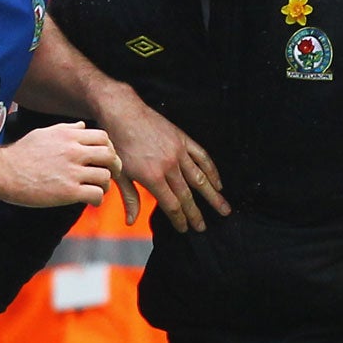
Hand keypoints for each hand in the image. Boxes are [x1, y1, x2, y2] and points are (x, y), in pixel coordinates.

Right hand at [0, 122, 120, 207]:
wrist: (2, 172)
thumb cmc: (21, 154)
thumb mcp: (44, 134)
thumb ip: (66, 130)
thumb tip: (82, 126)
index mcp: (68, 136)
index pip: (103, 137)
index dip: (108, 148)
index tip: (104, 159)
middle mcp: (73, 151)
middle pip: (110, 156)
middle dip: (113, 166)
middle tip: (109, 174)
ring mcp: (71, 171)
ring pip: (105, 177)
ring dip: (105, 185)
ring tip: (97, 189)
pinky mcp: (68, 192)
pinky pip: (96, 195)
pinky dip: (97, 199)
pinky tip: (90, 201)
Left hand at [98, 93, 229, 232]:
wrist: (123, 113)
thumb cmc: (118, 144)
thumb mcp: (120, 173)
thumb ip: (129, 198)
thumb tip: (131, 221)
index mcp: (152, 177)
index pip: (172, 205)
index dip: (180, 219)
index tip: (186, 229)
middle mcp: (169, 166)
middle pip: (187, 196)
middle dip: (196, 214)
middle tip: (204, 227)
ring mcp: (178, 152)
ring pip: (200, 178)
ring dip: (213, 195)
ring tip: (224, 208)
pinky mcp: (183, 139)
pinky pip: (202, 157)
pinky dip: (212, 171)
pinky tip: (218, 183)